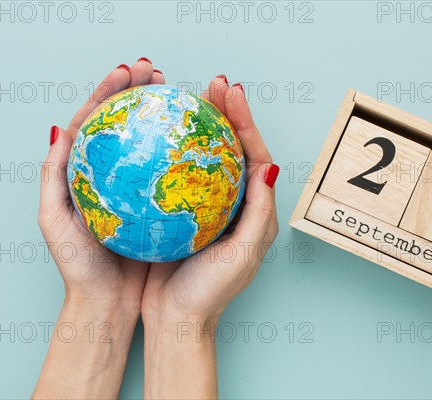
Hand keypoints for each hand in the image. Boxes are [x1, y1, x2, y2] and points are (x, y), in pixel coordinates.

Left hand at [38, 59, 166, 308]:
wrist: (107, 302)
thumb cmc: (79, 266)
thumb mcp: (55, 220)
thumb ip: (53, 177)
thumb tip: (60, 132)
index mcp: (84, 171)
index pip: (95, 119)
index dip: (109, 91)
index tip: (128, 72)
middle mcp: (114, 174)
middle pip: (127, 122)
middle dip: (138, 91)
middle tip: (155, 71)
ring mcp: (139, 186)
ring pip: (153, 141)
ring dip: (164, 114)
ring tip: (177, 91)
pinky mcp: (160, 202)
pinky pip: (173, 169)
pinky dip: (182, 150)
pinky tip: (196, 137)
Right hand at [141, 76, 279, 398]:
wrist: (177, 320)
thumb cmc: (212, 292)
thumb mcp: (243, 253)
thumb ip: (259, 211)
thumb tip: (270, 165)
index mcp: (256, 210)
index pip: (255, 155)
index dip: (245, 122)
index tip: (231, 93)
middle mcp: (236, 203)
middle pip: (233, 149)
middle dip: (227, 114)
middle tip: (214, 84)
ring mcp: (209, 206)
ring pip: (208, 157)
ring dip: (203, 127)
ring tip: (193, 99)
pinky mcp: (184, 212)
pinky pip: (181, 174)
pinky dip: (176, 151)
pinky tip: (162, 136)